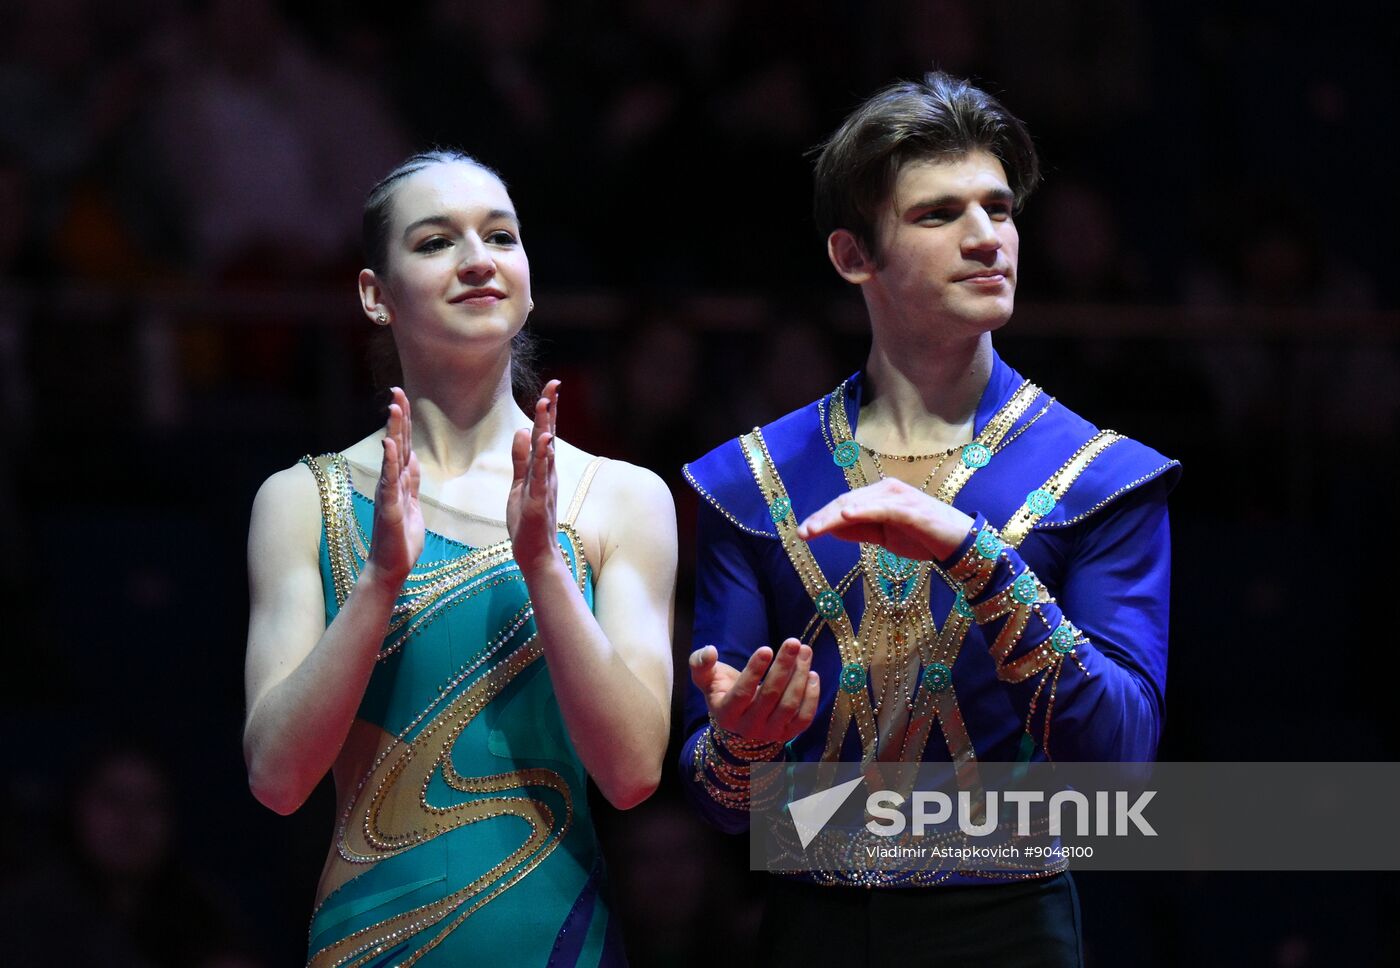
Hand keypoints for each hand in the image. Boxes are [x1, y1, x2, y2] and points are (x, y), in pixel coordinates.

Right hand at [366, 387, 423, 586]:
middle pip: (397, 444)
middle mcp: (390, 483)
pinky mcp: (389, 508)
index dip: (404, 422)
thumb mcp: (412, 505)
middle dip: (398, 417)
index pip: (403, 445)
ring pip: (392, 457)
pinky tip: (390, 444)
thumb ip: (411, 483)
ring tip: (394, 407)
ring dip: (394, 431)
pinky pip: (390, 482)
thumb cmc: (401, 540)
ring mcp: (388, 494)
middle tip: (397, 391)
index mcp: (399, 482)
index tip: (402, 397)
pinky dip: (390, 462)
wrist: (391, 568)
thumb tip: (413, 460)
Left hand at [508, 379, 561, 574]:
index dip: (548, 411)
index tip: (550, 388)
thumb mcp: (520, 485)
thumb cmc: (527, 522)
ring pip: (545, 451)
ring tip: (545, 403)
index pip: (545, 434)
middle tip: (553, 384)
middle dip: (550, 410)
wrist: (536, 554)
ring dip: (545, 426)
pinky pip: (540, 475)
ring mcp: (544, 486)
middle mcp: (548, 474)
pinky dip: (542, 457)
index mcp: (542, 469)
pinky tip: (543, 440)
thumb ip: (521, 459)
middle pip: (548, 436)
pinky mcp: (537, 500)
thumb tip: (522, 430)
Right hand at [688, 639, 819, 745]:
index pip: (743, 693)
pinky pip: (804, 718)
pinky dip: (811, 697)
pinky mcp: (788, 734)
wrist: (739, 719)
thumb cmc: (723, 691)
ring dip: (800, 676)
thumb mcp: (707, 678)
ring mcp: (770, 733)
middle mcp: (749, 728)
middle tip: (793, 642)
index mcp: (726, 713)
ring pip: (789, 705)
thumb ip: (701, 664)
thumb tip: (709, 651)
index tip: (766, 648)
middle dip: (784, 667)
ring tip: (805, 652)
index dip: (755, 671)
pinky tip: (812, 674)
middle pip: (770, 696)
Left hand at [796, 478, 973, 560]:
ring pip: (858, 504)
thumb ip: (861, 530)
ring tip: (813, 529)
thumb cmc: (924, 538)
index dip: (822, 517)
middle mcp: (887, 490)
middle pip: (846, 501)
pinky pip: (881, 508)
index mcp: (880, 496)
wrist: (960, 544)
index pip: (844, 504)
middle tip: (802, 533)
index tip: (803, 532)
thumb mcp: (885, 537)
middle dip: (822, 517)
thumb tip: (833, 529)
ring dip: (833, 516)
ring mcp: (899, 497)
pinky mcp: (910, 509)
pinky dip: (862, 510)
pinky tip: (844, 516)